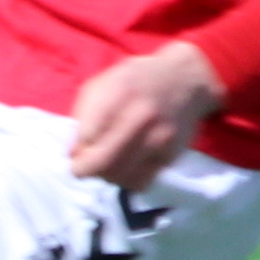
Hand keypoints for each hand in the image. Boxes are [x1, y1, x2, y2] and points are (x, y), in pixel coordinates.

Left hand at [66, 41, 223, 189]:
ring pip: (121, 177)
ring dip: (106, 177)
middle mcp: (139, 118)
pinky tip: (125, 168)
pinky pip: (142, 181)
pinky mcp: (171, 154)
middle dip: (84, 170)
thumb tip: (74, 153)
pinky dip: (127, 180)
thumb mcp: (101, 85)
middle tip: (82, 168)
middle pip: (102, 162)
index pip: (86, 137)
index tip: (75, 150)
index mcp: (116, 96)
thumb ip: (83, 116)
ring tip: (105, 166)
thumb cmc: (134, 81)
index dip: (75, 148)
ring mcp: (158, 138)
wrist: (185, 79)